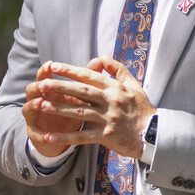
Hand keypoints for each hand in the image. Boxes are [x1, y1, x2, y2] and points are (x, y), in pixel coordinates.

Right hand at [23, 58, 97, 157]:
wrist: (68, 137)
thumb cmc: (74, 111)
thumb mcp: (81, 95)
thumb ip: (87, 78)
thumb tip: (99, 60)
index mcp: (49, 89)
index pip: (43, 76)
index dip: (45, 70)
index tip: (51, 65)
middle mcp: (38, 100)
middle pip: (31, 89)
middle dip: (37, 86)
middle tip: (44, 85)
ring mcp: (35, 117)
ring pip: (28, 109)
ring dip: (33, 105)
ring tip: (41, 103)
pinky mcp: (36, 134)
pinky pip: (35, 134)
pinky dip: (41, 134)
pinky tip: (47, 136)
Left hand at [25, 57, 155, 158]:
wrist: (154, 135)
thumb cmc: (143, 110)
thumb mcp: (135, 86)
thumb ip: (119, 70)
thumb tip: (103, 56)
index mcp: (116, 88)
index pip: (89, 76)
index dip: (70, 71)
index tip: (53, 66)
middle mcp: (111, 101)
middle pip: (81, 92)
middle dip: (60, 87)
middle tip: (42, 83)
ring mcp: (108, 119)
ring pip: (79, 112)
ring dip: (59, 109)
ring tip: (40, 105)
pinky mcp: (106, 136)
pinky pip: (82, 136)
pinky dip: (66, 137)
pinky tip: (50, 137)